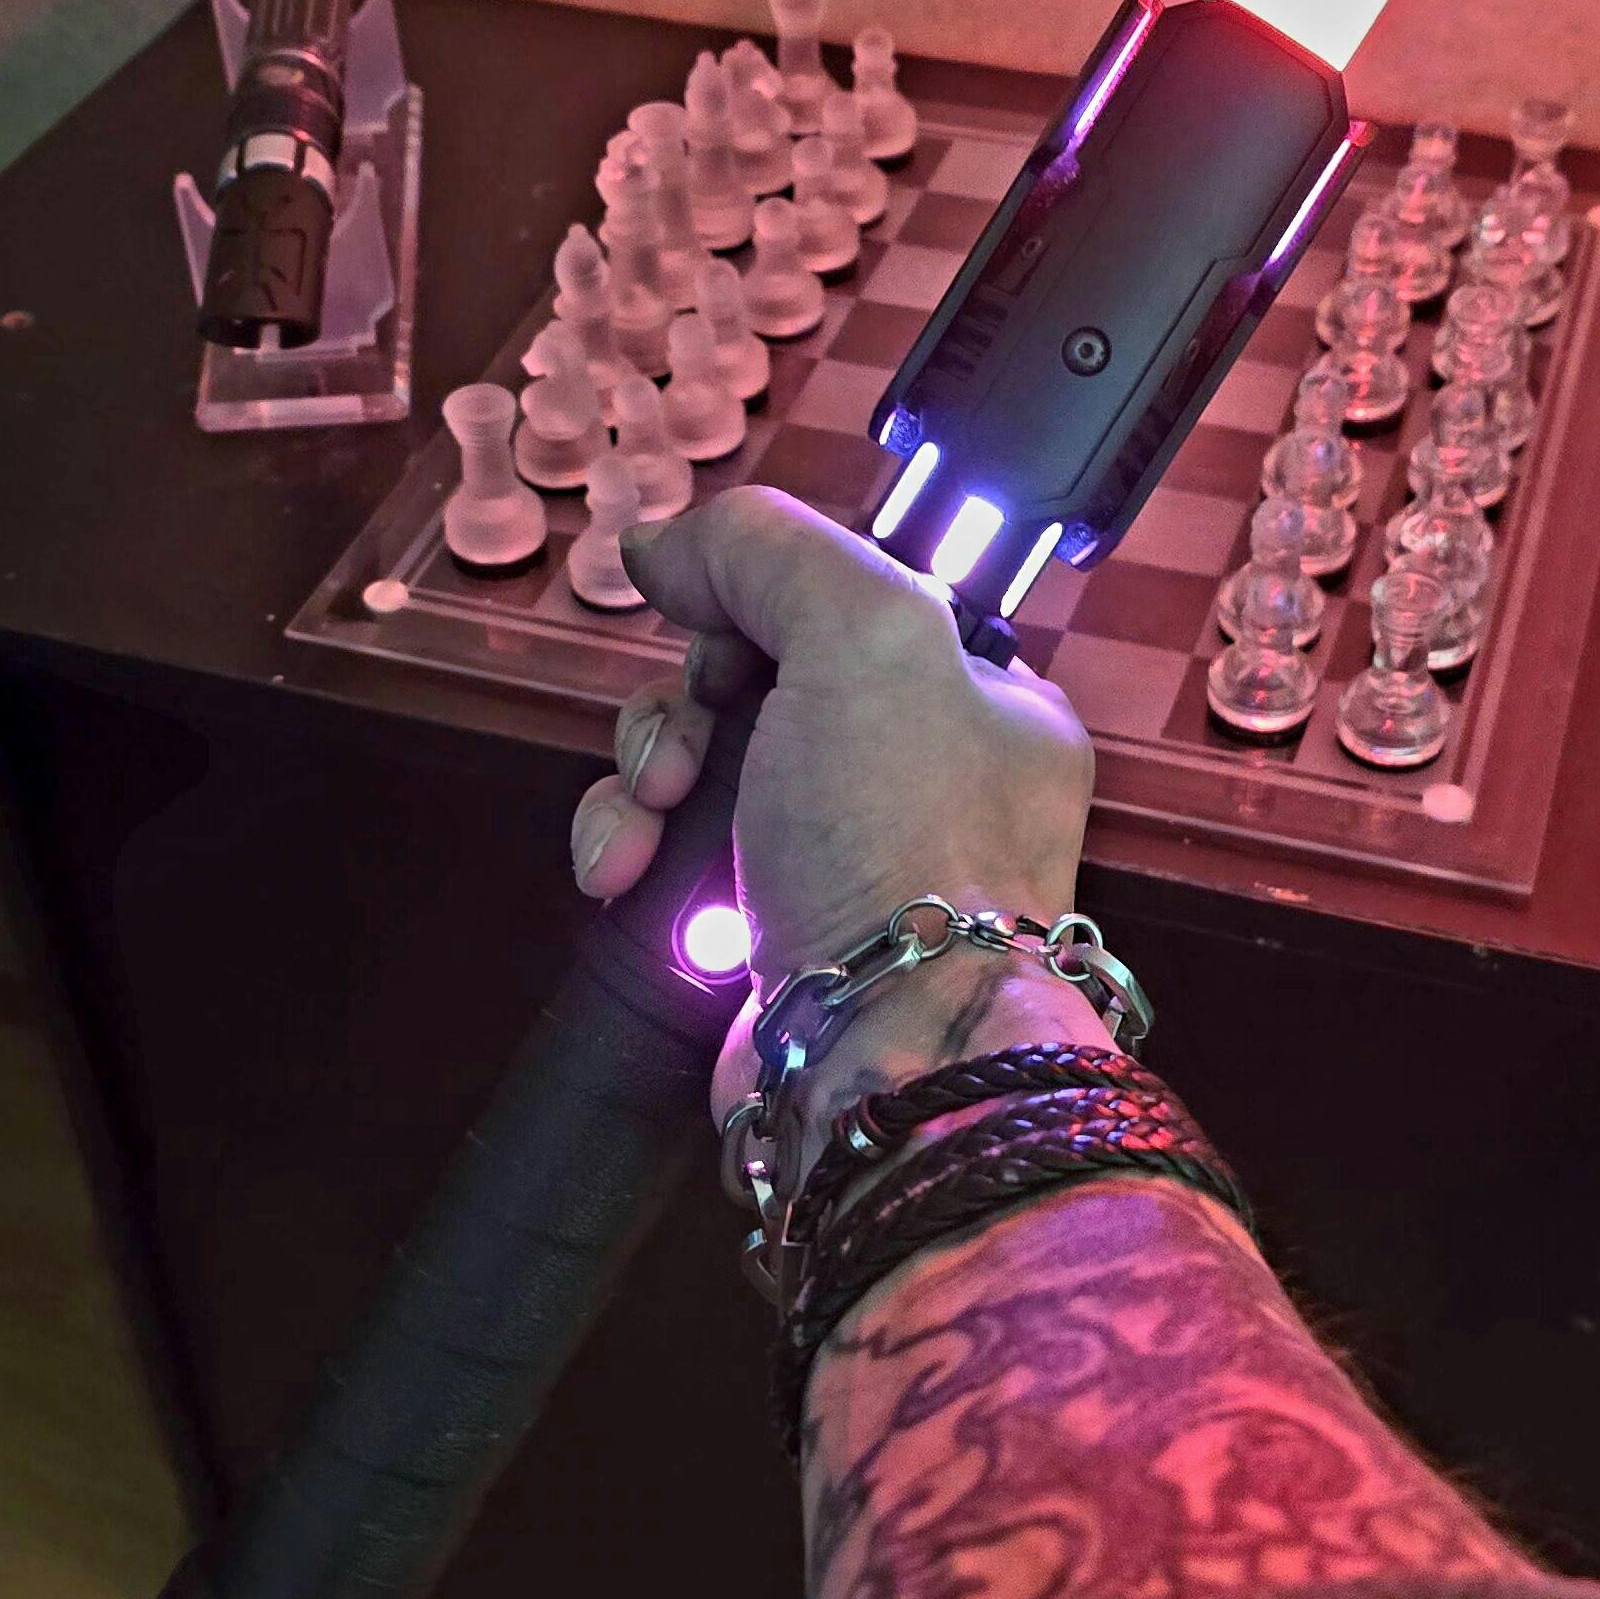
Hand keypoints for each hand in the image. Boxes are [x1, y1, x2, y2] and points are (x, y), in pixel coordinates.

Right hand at [568, 485, 1098, 1129]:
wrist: (881, 1054)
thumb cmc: (904, 842)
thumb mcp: (863, 631)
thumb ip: (766, 547)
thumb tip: (663, 545)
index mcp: (978, 696)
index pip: (840, 603)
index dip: (756, 608)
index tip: (720, 640)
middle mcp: (916, 777)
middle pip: (751, 680)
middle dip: (683, 709)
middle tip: (681, 760)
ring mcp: (837, 860)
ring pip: (696, 765)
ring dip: (639, 783)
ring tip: (640, 836)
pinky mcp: (762, 931)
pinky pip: (669, 856)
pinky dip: (629, 854)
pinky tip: (621, 879)